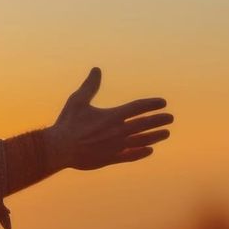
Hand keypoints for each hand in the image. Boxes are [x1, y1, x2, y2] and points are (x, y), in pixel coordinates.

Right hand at [42, 68, 172, 171]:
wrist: (58, 149)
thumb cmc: (67, 124)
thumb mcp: (77, 101)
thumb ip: (90, 86)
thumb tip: (97, 69)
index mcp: (112, 115)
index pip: (139, 107)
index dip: (152, 104)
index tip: (162, 102)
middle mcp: (118, 131)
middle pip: (145, 124)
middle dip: (159, 120)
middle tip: (170, 118)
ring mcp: (116, 146)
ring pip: (142, 140)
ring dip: (155, 136)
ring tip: (166, 133)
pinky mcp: (110, 158)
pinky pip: (131, 156)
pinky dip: (141, 152)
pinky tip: (149, 150)